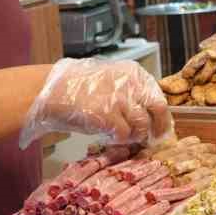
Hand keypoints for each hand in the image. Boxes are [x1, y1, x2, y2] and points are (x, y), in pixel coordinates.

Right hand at [19, 58, 172, 147]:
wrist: (54, 90)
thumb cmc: (81, 87)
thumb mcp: (113, 81)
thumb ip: (132, 92)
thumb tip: (151, 114)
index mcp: (134, 74)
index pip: (158, 96)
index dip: (161, 115)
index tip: (160, 126)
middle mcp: (131, 85)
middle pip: (159, 110)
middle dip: (159, 127)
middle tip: (153, 138)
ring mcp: (120, 101)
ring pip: (142, 126)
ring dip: (135, 136)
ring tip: (124, 136)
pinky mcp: (108, 117)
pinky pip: (124, 135)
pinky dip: (120, 140)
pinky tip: (111, 137)